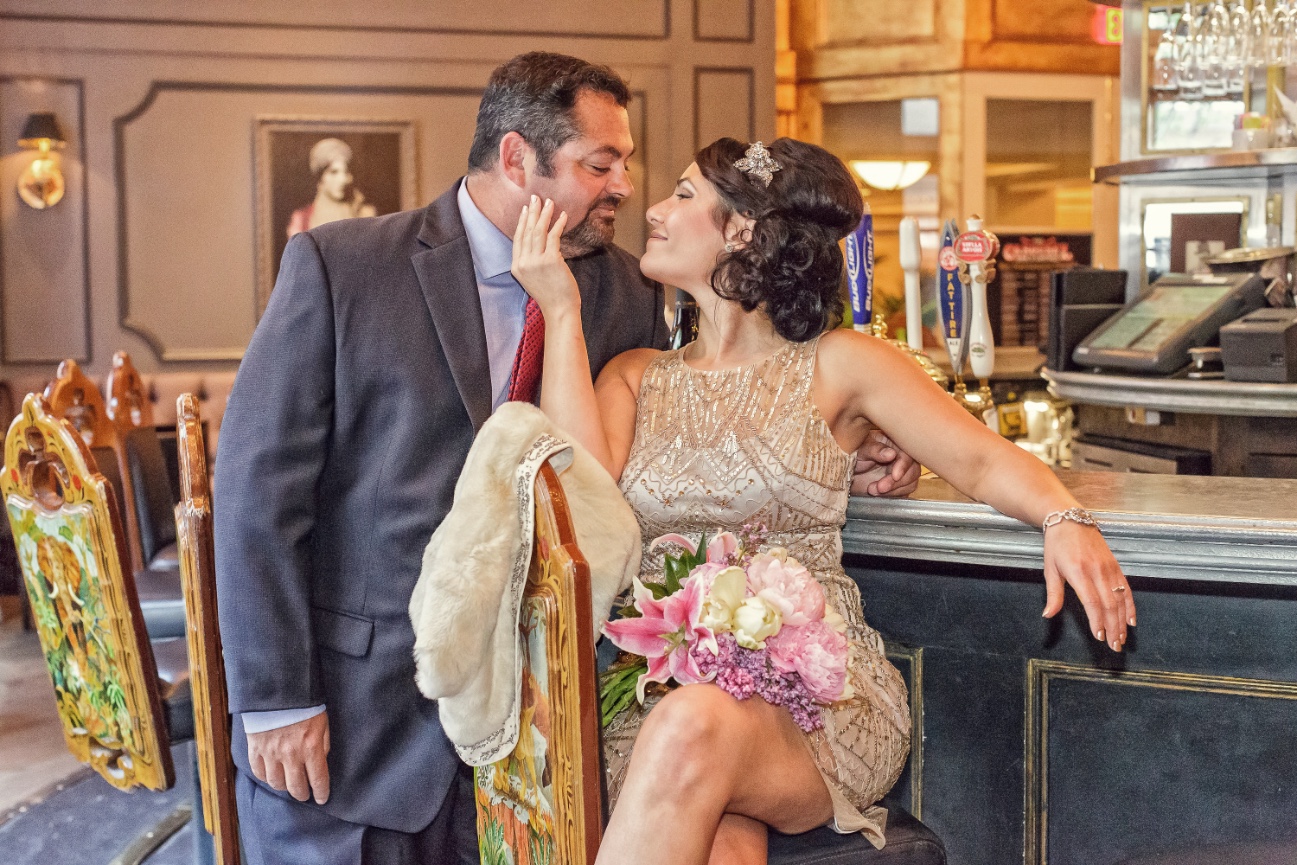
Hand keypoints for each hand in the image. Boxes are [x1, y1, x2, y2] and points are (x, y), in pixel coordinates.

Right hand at [247, 711, 330, 803]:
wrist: (277, 690)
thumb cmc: (304, 704)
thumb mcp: (322, 722)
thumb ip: (323, 745)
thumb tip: (321, 762)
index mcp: (311, 746)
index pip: (318, 779)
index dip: (320, 792)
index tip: (321, 799)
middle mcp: (291, 754)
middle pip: (296, 787)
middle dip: (302, 794)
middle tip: (305, 794)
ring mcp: (271, 753)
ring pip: (276, 783)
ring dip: (284, 787)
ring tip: (288, 783)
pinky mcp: (256, 749)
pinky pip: (259, 773)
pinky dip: (266, 778)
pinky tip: (272, 775)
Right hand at [511, 196, 579, 317]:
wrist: (559, 310)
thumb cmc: (551, 295)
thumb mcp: (533, 278)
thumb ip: (532, 261)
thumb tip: (541, 242)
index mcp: (517, 267)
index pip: (518, 239)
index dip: (522, 222)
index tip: (526, 209)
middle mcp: (523, 263)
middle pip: (527, 232)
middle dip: (532, 213)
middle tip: (536, 198)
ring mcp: (536, 262)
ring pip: (539, 232)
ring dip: (545, 215)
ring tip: (550, 202)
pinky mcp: (551, 261)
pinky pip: (554, 237)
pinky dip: (559, 224)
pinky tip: (563, 216)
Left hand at [851, 430, 920, 497]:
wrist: (843, 472)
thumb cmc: (850, 455)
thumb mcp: (860, 450)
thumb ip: (875, 450)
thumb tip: (892, 454)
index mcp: (893, 443)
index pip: (908, 453)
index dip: (903, 466)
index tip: (894, 476)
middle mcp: (900, 457)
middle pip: (913, 470)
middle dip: (897, 482)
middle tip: (880, 487)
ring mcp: (901, 472)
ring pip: (910, 483)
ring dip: (894, 490)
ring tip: (873, 490)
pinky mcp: (898, 485)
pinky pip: (904, 492)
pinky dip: (893, 496)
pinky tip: (878, 494)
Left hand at [1042, 521, 1135, 651]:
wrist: (1071, 520)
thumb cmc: (1057, 546)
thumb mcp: (1050, 569)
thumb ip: (1053, 594)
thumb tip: (1048, 615)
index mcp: (1079, 572)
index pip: (1092, 602)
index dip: (1097, 621)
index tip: (1099, 637)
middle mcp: (1097, 571)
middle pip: (1109, 604)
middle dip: (1113, 628)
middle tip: (1114, 646)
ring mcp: (1109, 568)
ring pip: (1120, 599)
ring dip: (1122, 621)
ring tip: (1121, 639)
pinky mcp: (1116, 566)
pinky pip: (1126, 589)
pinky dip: (1130, 606)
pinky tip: (1131, 621)